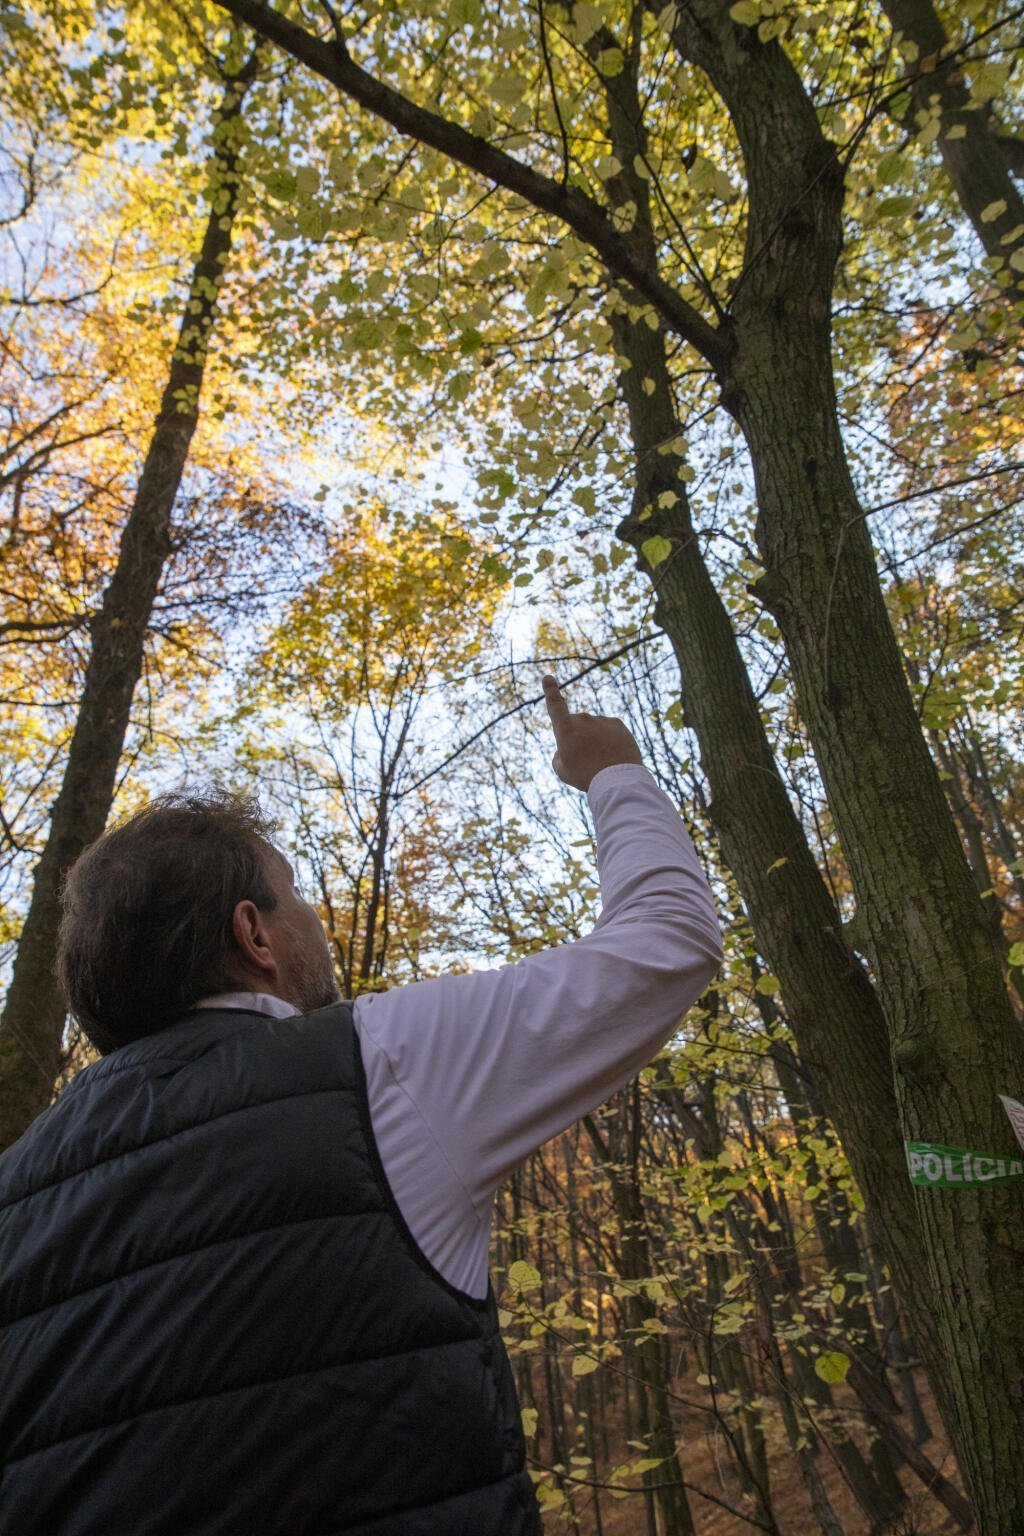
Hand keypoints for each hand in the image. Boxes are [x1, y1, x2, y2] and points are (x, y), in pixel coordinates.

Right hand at [542, 675, 642, 791]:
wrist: (617, 779)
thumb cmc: (586, 776)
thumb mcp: (563, 770)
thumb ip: (559, 755)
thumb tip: (565, 748)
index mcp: (565, 727)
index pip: (555, 704)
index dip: (550, 690)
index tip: (548, 677)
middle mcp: (583, 718)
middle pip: (577, 726)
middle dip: (579, 738)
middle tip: (586, 760)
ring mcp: (602, 719)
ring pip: (594, 729)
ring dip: (596, 741)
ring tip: (601, 762)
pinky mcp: (617, 723)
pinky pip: (609, 731)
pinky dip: (609, 740)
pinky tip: (613, 755)